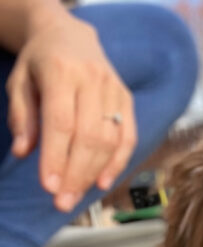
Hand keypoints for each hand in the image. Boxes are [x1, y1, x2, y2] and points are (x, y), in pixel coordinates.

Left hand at [5, 10, 136, 211]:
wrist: (71, 35)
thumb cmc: (40, 62)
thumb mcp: (19, 81)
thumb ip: (23, 116)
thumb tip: (24, 152)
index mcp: (61, 72)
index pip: (62, 122)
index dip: (57, 157)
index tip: (49, 187)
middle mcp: (93, 80)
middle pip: (90, 136)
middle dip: (76, 173)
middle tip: (62, 202)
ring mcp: (115, 89)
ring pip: (111, 139)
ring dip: (94, 173)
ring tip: (76, 195)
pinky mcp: (127, 99)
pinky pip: (128, 135)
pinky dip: (118, 162)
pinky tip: (104, 182)